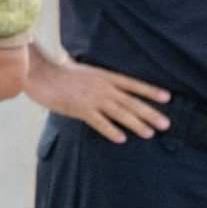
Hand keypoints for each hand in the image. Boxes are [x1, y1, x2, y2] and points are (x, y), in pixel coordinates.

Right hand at [26, 40, 168, 141]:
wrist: (38, 72)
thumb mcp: (80, 69)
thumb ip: (92, 76)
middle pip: (131, 102)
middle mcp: (103, 87)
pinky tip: (121, 138)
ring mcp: (92, 98)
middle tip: (165, 124)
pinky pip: (99, 122)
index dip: (150, 91)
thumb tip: (98, 79)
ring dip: (136, 124)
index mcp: (104, 76)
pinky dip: (111, 130)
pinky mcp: (79, 108)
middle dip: (150, 113)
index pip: (133, 84)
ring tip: (149, 134)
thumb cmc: (56, 71)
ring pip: (120, 113)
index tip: (167, 98)